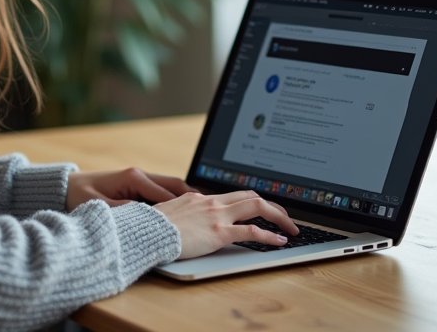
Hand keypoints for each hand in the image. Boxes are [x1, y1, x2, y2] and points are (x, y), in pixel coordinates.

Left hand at [65, 167, 197, 211]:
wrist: (65, 187)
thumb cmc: (79, 196)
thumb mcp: (101, 206)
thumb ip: (124, 211)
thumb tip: (147, 218)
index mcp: (134, 177)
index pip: (166, 194)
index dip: (183, 207)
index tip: (200, 219)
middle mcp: (140, 175)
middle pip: (175, 185)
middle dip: (193, 198)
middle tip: (212, 210)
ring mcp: (139, 178)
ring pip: (171, 187)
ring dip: (186, 198)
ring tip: (205, 211)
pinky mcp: (136, 184)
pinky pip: (161, 191)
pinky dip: (175, 199)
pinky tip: (185, 211)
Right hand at [154, 191, 299, 259]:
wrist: (146, 232)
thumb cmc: (151, 227)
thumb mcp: (167, 214)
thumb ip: (181, 215)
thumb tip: (182, 221)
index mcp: (198, 197)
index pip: (232, 195)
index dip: (250, 201)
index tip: (260, 209)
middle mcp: (211, 202)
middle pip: (250, 196)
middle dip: (271, 206)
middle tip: (284, 216)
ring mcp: (216, 216)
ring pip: (257, 207)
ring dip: (278, 216)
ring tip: (291, 228)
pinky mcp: (219, 232)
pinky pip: (251, 231)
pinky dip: (269, 235)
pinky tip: (279, 240)